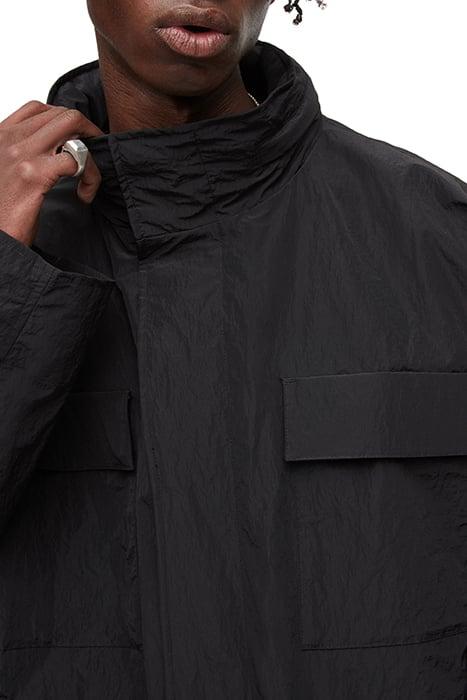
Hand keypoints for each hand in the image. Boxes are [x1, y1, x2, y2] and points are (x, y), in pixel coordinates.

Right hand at [0, 100, 103, 246]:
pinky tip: (84, 194)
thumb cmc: (2, 209)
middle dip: (88, 130)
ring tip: (89, 177)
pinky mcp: (35, 175)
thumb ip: (22, 154)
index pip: (38, 109)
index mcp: (1, 136)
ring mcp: (22, 154)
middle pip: (62, 114)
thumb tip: (54, 150)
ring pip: (72, 129)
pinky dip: (90, 177)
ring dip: (91, 153)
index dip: (65, 120)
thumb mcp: (5, 171)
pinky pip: (77, 160)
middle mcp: (10, 139)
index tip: (77, 137)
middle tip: (96, 151)